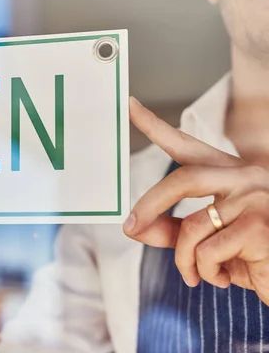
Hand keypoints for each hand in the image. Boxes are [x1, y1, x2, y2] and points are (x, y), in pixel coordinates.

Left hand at [125, 98, 268, 304]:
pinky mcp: (259, 226)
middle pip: (183, 179)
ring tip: (196, 274)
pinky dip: (206, 272)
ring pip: (192, 227)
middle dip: (150, 205)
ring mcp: (256, 199)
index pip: (187, 145)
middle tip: (130, 226)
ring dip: (184, 259)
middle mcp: (245, 178)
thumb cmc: (251, 256)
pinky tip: (227, 278)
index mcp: (230, 174)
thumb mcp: (207, 240)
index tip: (129, 105)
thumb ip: (172, 230)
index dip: (156, 126)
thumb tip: (133, 227)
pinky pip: (207, 252)